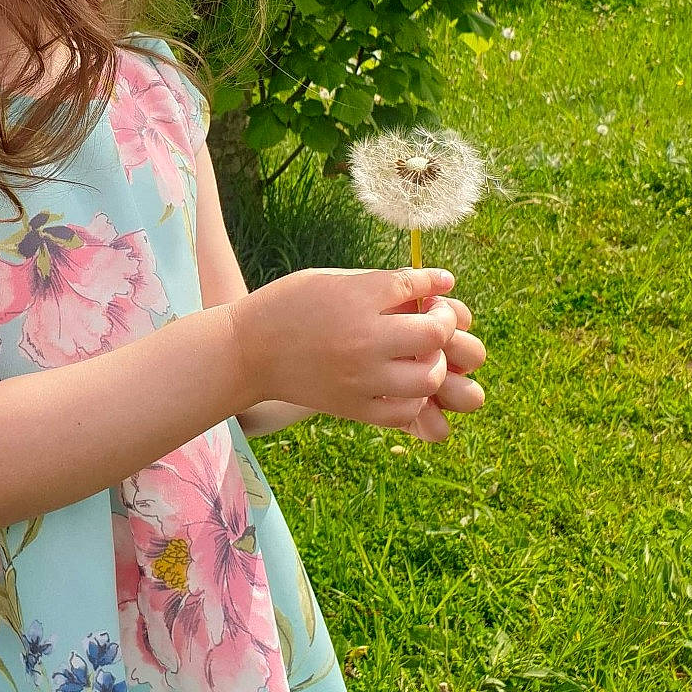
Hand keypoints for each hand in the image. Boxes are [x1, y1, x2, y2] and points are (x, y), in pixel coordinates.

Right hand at [230, 266, 474, 431]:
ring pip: (428, 378)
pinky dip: (414, 398)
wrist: (248, 351)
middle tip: (434, 322)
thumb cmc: (290, 306)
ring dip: (433, 364)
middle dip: (444, 325)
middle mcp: (364, 338)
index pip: (417, 286)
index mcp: (358, 298)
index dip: (436, 285)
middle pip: (434, 334)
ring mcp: (360, 377)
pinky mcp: (354, 407)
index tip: (438, 288)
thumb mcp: (334, 279)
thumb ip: (384, 283)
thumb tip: (438, 283)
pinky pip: (405, 412)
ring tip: (420, 356)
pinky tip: (404, 383)